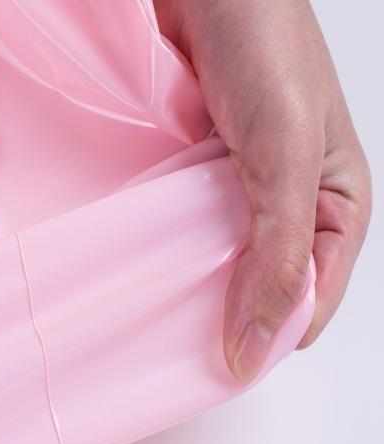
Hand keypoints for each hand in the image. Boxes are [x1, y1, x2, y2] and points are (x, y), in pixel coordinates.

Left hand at [154, 0, 371, 380]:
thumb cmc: (266, 49)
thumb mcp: (286, 158)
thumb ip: (277, 252)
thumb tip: (260, 344)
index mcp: (336, 211)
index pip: (309, 304)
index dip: (269, 335)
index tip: (221, 358)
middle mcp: (289, 212)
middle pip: (261, 294)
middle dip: (226, 317)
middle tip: (178, 339)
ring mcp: (240, 200)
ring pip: (219, 270)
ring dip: (190, 288)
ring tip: (153, 306)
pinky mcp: (199, 184)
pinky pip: (184, 237)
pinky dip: (165, 254)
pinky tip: (144, 265)